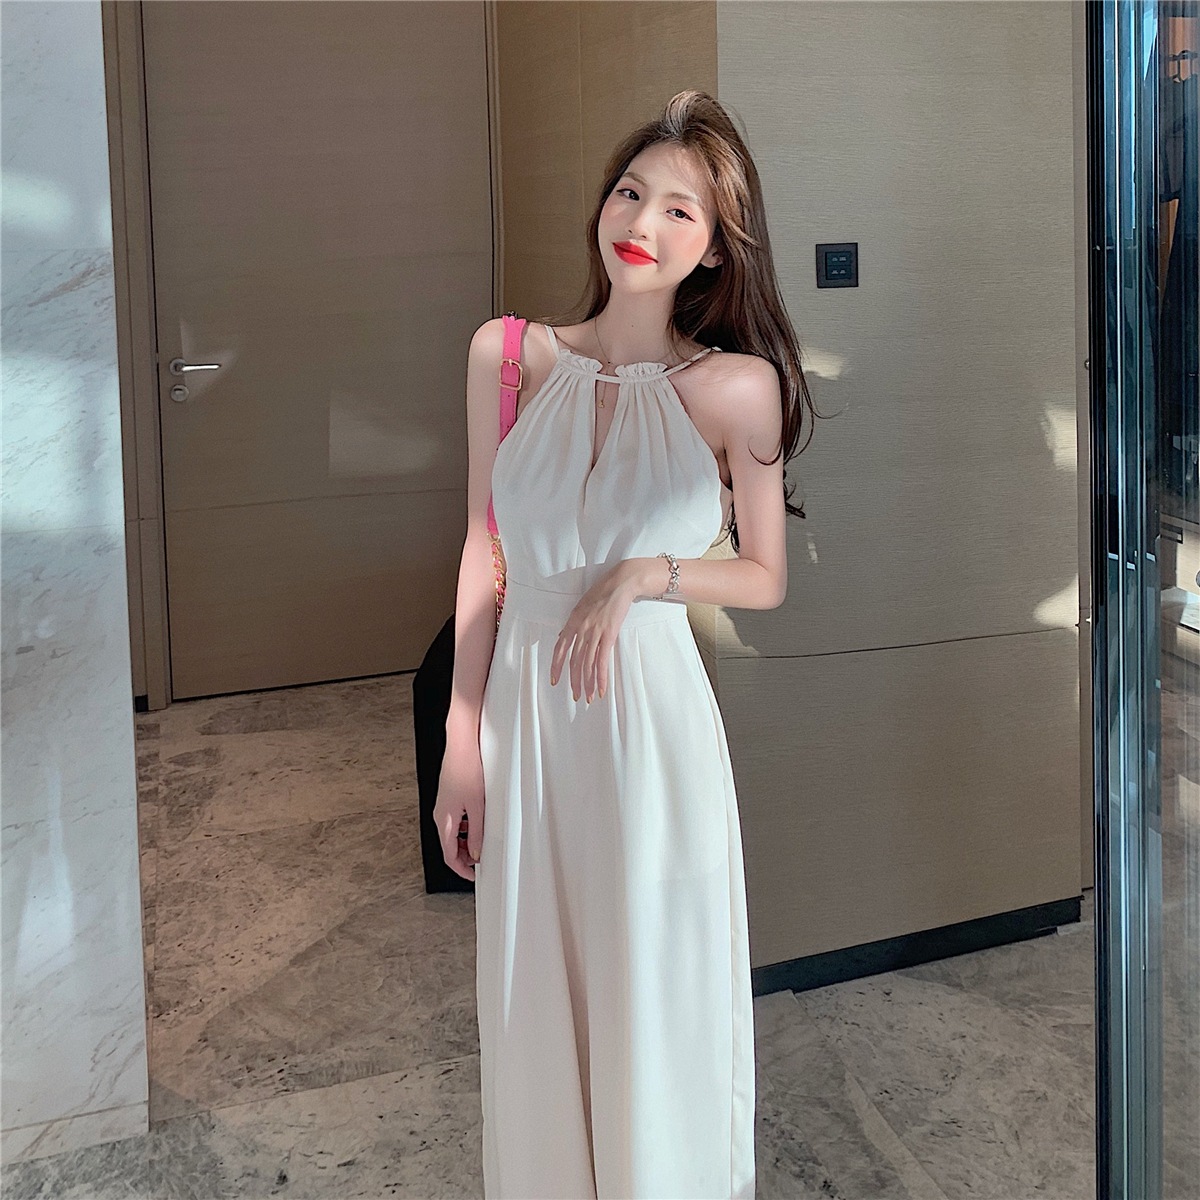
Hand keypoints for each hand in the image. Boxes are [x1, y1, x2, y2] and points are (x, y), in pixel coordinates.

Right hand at [433, 735, 484, 880]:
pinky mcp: (449, 798)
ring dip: (465, 842)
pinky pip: (454, 821)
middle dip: (463, 857)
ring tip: (482, 843)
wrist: (462, 745)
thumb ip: (476, 833)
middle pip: (448, 846)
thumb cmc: (467, 769)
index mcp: (444, 819)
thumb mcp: (477, 806)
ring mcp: (443, 806)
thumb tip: (475, 853)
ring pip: (452, 834)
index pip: (448, 855)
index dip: (461, 869)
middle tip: (481, 862)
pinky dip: (465, 829)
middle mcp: (440, 814)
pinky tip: (478, 825)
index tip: (473, 877)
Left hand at [549, 561, 638, 703]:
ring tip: (589, 697)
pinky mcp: (609, 635)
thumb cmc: (603, 592)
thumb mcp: (582, 606)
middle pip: (574, 661)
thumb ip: (574, 623)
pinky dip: (601, 677)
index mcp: (572, 621)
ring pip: (587, 664)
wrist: (621, 582)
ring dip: (588, 683)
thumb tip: (564, 636)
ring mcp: (595, 632)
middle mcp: (581, 628)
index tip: (555, 681)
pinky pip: (602, 661)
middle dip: (574, 681)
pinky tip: (602, 688)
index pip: (560, 648)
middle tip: (576, 695)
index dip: (557, 666)